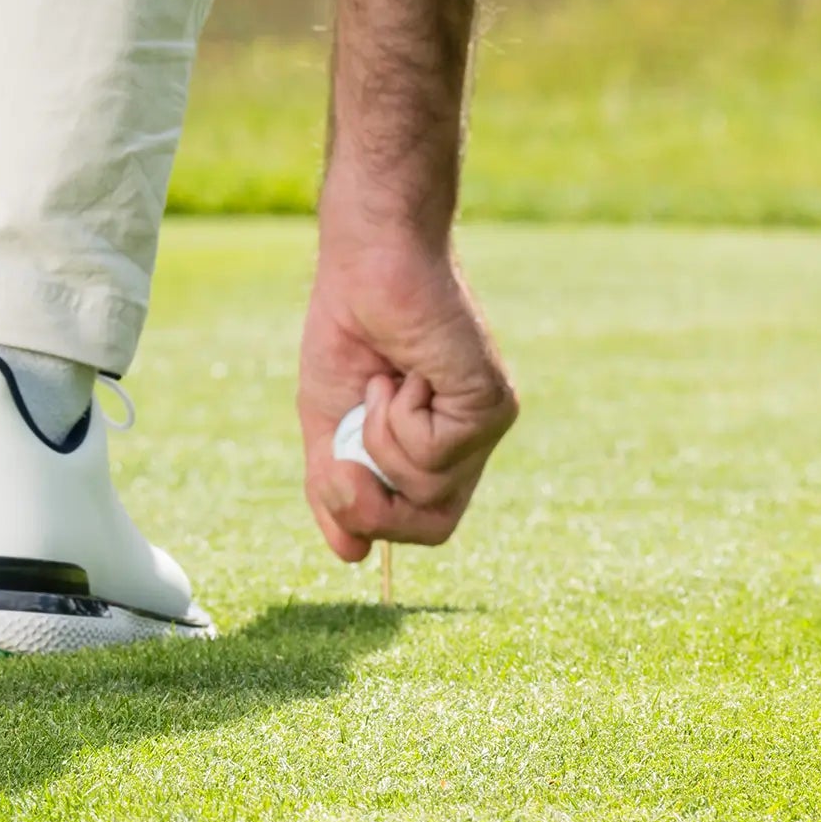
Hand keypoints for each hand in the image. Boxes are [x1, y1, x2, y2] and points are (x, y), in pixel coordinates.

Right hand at [296, 235, 517, 561]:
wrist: (367, 264)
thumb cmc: (350, 331)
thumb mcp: (328, 424)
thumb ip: (336, 490)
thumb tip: (351, 557)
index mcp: (440, 449)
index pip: (422, 525)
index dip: (370, 516)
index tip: (339, 461)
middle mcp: (473, 443)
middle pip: (431, 525)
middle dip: (372, 496)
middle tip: (354, 433)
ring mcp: (488, 425)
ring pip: (425, 490)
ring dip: (378, 438)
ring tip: (386, 379)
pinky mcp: (492, 405)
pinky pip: (431, 455)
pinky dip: (396, 417)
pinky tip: (405, 370)